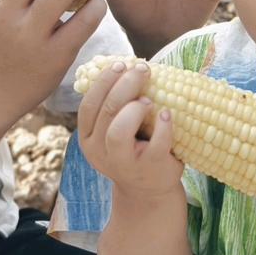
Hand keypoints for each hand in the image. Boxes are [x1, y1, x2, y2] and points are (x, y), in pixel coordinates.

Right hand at [77, 59, 182, 199]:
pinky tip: (168, 114)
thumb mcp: (114, 130)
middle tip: (142, 70)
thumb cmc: (133, 148)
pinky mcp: (149, 168)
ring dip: (134, 108)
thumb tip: (126, 64)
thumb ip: (113, 106)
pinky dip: (162, 126)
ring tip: (149, 100)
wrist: (149, 191)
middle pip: (107, 110)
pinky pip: (155, 144)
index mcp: (88, 137)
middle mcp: (99, 151)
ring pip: (119, 130)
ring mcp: (123, 163)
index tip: (121, 64)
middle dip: (125, 84)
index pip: (89, 104)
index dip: (104, 81)